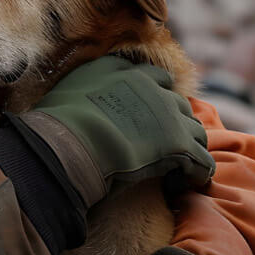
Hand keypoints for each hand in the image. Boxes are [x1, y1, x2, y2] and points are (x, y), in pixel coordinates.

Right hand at [15, 55, 212, 209]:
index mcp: (119, 70)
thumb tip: (68, 107)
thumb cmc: (53, 128)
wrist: (67, 147)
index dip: (153, 98)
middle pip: (176, 102)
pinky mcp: (179, 144)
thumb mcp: (62, 96)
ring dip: (188, 147)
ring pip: (194, 130)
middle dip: (173, 122)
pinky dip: (197, 173)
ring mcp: (167, 112)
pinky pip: (201, 161)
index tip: (147, 118)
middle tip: (162, 146)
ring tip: (176, 169)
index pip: (152, 78)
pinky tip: (185, 184)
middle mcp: (148, 84)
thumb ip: (77, 94)